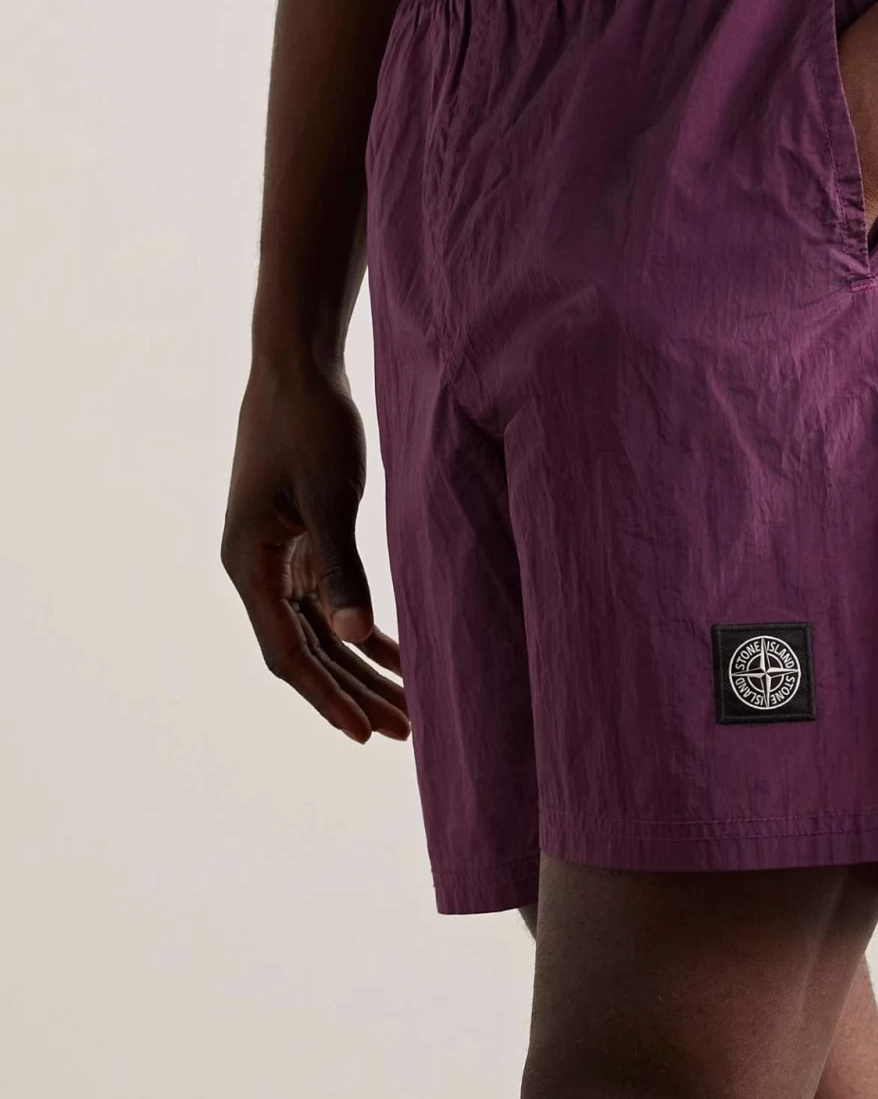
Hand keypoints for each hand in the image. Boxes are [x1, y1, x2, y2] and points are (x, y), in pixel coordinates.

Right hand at [221, 359, 408, 743]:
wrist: (298, 365)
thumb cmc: (310, 421)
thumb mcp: (329, 495)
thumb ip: (343, 567)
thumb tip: (357, 636)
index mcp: (248, 564)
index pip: (288, 653)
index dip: (327, 697)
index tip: (363, 733)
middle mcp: (256, 570)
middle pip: (307, 653)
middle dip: (354, 694)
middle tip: (403, 733)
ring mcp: (278, 559)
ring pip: (322, 634)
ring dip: (362, 671)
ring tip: (408, 711)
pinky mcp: (301, 544)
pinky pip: (331, 605)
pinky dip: (364, 632)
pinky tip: (400, 659)